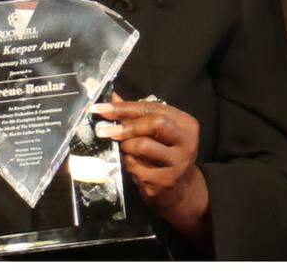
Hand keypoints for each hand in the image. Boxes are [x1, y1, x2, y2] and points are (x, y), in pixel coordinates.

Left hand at [93, 93, 211, 245]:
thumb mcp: (155, 131)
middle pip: (155, 123)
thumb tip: (111, 96)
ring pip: (143, 146)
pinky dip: (129, 165)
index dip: (123, 107)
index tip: (99, 108)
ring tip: (128, 152)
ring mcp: (179, 163)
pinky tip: (135, 167)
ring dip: (127, 148)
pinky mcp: (167, 181)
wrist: (179, 189)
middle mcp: (187, 142)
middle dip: (127, 126)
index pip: (152, 108)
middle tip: (106, 131)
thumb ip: (135, 114)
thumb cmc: (163, 153)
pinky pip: (137, 168)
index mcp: (185, 124)